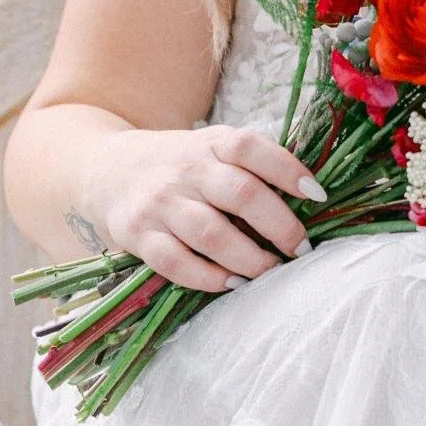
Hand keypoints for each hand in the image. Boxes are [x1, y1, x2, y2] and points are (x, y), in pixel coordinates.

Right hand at [78, 124, 325, 296]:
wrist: (108, 168)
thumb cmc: (181, 164)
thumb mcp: (213, 147)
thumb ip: (253, 163)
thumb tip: (311, 194)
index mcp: (212, 143)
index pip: (253, 148)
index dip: (289, 170)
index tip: (317, 196)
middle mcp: (186, 169)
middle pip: (242, 195)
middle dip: (280, 227)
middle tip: (300, 248)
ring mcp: (160, 202)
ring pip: (212, 234)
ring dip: (249, 259)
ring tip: (270, 271)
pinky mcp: (138, 234)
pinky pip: (176, 262)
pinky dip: (208, 278)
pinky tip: (232, 283)